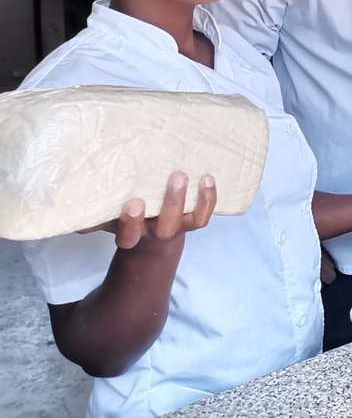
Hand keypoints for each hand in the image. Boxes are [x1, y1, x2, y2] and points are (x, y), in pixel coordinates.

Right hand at [83, 171, 217, 249]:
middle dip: (172, 203)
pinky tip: (208, 178)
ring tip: (195, 175)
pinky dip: (208, 199)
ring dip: (194, 198)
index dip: (132, 223)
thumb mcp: (108, 221)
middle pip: (166, 226)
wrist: (153, 244)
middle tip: (175, 176)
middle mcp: (156, 234)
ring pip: (189, 221)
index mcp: (131, 236)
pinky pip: (204, 216)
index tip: (133, 203)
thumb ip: (96, 218)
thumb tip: (74, 217)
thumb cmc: (128, 223)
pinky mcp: (191, 222)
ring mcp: (176, 229)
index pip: (129, 236)